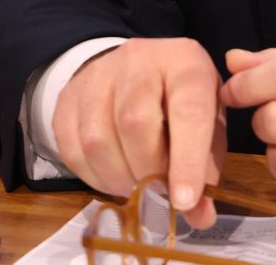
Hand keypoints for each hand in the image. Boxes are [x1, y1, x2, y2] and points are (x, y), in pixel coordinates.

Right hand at [53, 37, 225, 227]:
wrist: (136, 66)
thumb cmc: (179, 96)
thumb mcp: (207, 117)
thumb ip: (207, 164)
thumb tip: (200, 215)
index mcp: (185, 61)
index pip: (189, 109)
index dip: (187, 159)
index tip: (185, 201)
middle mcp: (140, 60)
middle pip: (136, 122)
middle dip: (148, 171)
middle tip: (158, 193)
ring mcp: (99, 75)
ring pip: (99, 138)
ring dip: (119, 178)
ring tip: (136, 187)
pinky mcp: (69, 97)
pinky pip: (73, 148)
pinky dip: (94, 176)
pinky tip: (112, 176)